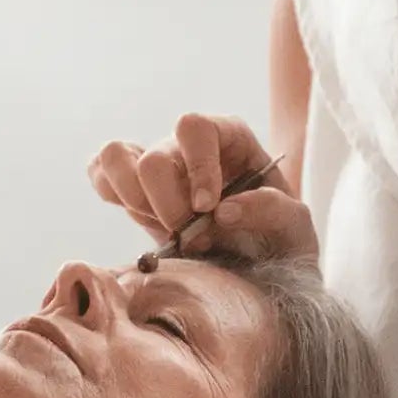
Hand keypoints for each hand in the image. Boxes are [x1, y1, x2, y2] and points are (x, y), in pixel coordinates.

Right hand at [89, 111, 319, 267]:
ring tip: (162, 227)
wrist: (261, 270)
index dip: (197, 167)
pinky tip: (142, 216)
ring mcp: (158, 165)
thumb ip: (273, 210)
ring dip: (133, 200)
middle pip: (154, 156)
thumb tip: (224, 211)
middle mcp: (189, 147)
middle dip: (167, 205)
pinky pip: (100, 172)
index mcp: (229, 138)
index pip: (195, 128)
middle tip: (190, 237)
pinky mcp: (133, 188)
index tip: (208, 209)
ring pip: (115, 156)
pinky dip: (111, 193)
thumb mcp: (297, 229)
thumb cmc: (281, 242)